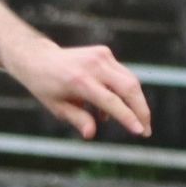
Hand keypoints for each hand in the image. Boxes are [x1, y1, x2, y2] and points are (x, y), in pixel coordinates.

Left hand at [6, 40, 150, 139]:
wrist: (39, 58)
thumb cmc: (46, 87)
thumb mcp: (56, 107)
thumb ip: (77, 119)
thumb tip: (91, 134)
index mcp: (79, 81)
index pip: (110, 101)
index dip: (127, 117)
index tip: (140, 132)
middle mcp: (93, 65)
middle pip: (129, 88)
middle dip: (142, 111)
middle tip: (146, 131)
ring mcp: (101, 56)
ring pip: (130, 80)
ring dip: (135, 103)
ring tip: (134, 122)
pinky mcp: (105, 52)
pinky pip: (121, 75)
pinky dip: (122, 92)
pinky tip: (108, 109)